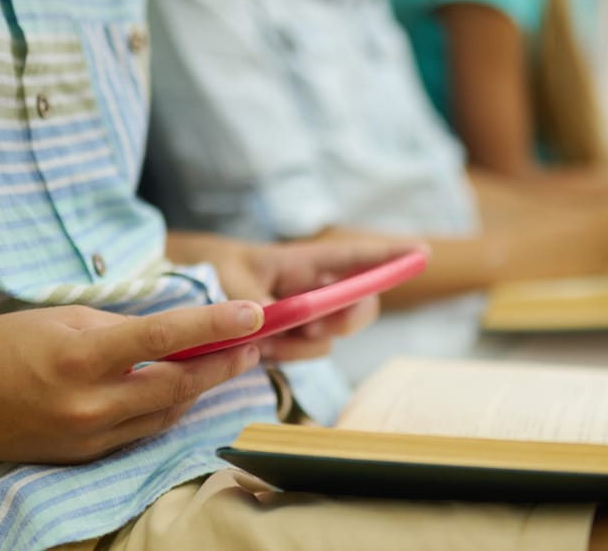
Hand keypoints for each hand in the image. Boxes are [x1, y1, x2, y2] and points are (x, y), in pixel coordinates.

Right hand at [0, 302, 264, 463]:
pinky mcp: (83, 457)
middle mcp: (90, 405)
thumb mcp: (63, 318)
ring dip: (199, 388)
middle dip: (223, 363)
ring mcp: (88, 438)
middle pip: (179, 386)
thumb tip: (172, 334)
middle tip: (251, 341)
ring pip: (165, 414)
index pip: (166, 339)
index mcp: (82, 358)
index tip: (256, 313)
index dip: (217, 325)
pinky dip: (165, 409)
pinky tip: (178, 389)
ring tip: (224, 360)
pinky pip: (140, 432)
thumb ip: (122, 328)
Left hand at [166, 232, 424, 360]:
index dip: (388, 256)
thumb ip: (256, 303)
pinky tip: (258, 348)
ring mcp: (302, 316)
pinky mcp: (288, 339)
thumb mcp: (228, 280)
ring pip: (328, 337)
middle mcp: (310, 288)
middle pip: (357, 305)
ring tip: (265, 339)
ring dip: (302, 344)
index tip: (422, 253)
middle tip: (316, 326)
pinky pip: (303, 353)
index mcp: (302, 261)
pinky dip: (284, 355)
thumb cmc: (210, 269)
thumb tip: (277, 324)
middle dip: (346, 319)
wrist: (185, 290)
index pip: (353, 257)